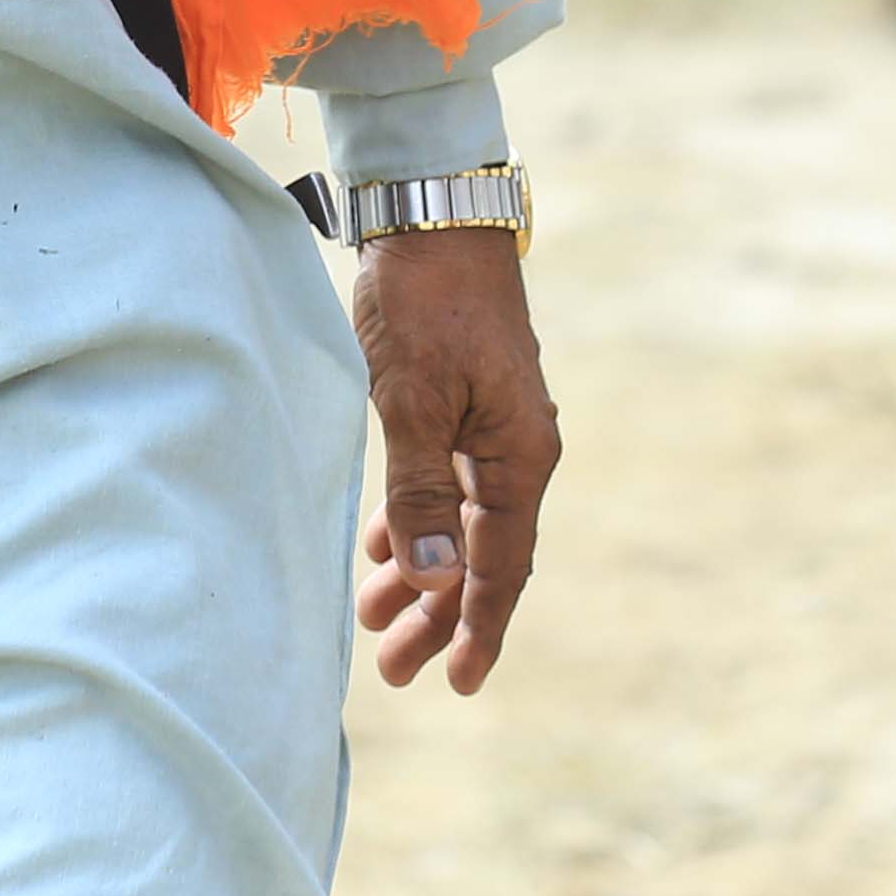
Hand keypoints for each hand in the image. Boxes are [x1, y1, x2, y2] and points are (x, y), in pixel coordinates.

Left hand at [348, 226, 559, 694]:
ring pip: (460, 521)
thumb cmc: (426, 302)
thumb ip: (424, 491)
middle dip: (438, 614)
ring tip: (374, 618)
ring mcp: (492, 424)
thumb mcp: (414, 401)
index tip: (455, 682)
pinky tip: (385, 547)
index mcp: (521, 454)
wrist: (433, 213)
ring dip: (421, 572)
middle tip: (393, 670)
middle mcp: (517, 446)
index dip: (477, 626)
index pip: (502, 565)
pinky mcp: (464, 401)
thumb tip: (436, 579)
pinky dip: (417, 519)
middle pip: (482, 554)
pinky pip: (446, 482)